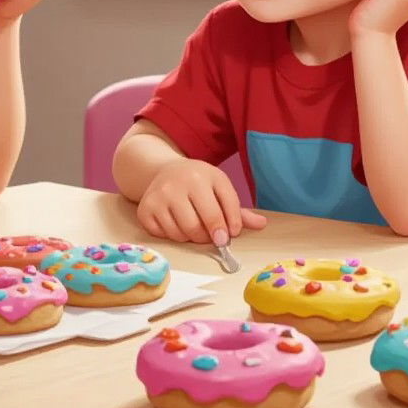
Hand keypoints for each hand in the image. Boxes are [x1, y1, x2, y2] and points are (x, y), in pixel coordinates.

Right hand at [136, 158, 266, 245]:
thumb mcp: (219, 187)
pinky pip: (163, 235)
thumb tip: (262, 224)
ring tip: (193, 225)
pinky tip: (175, 222)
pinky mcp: (146, 208)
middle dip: (209, 237)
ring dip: (191, 237)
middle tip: (211, 235)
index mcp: (204, 176)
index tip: (229, 233)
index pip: (224, 211)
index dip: (231, 228)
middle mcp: (179, 183)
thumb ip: (238, 209)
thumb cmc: (198, 183)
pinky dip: (172, 235)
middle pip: (199, 227)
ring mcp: (160, 195)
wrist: (163, 169)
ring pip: (181, 234)